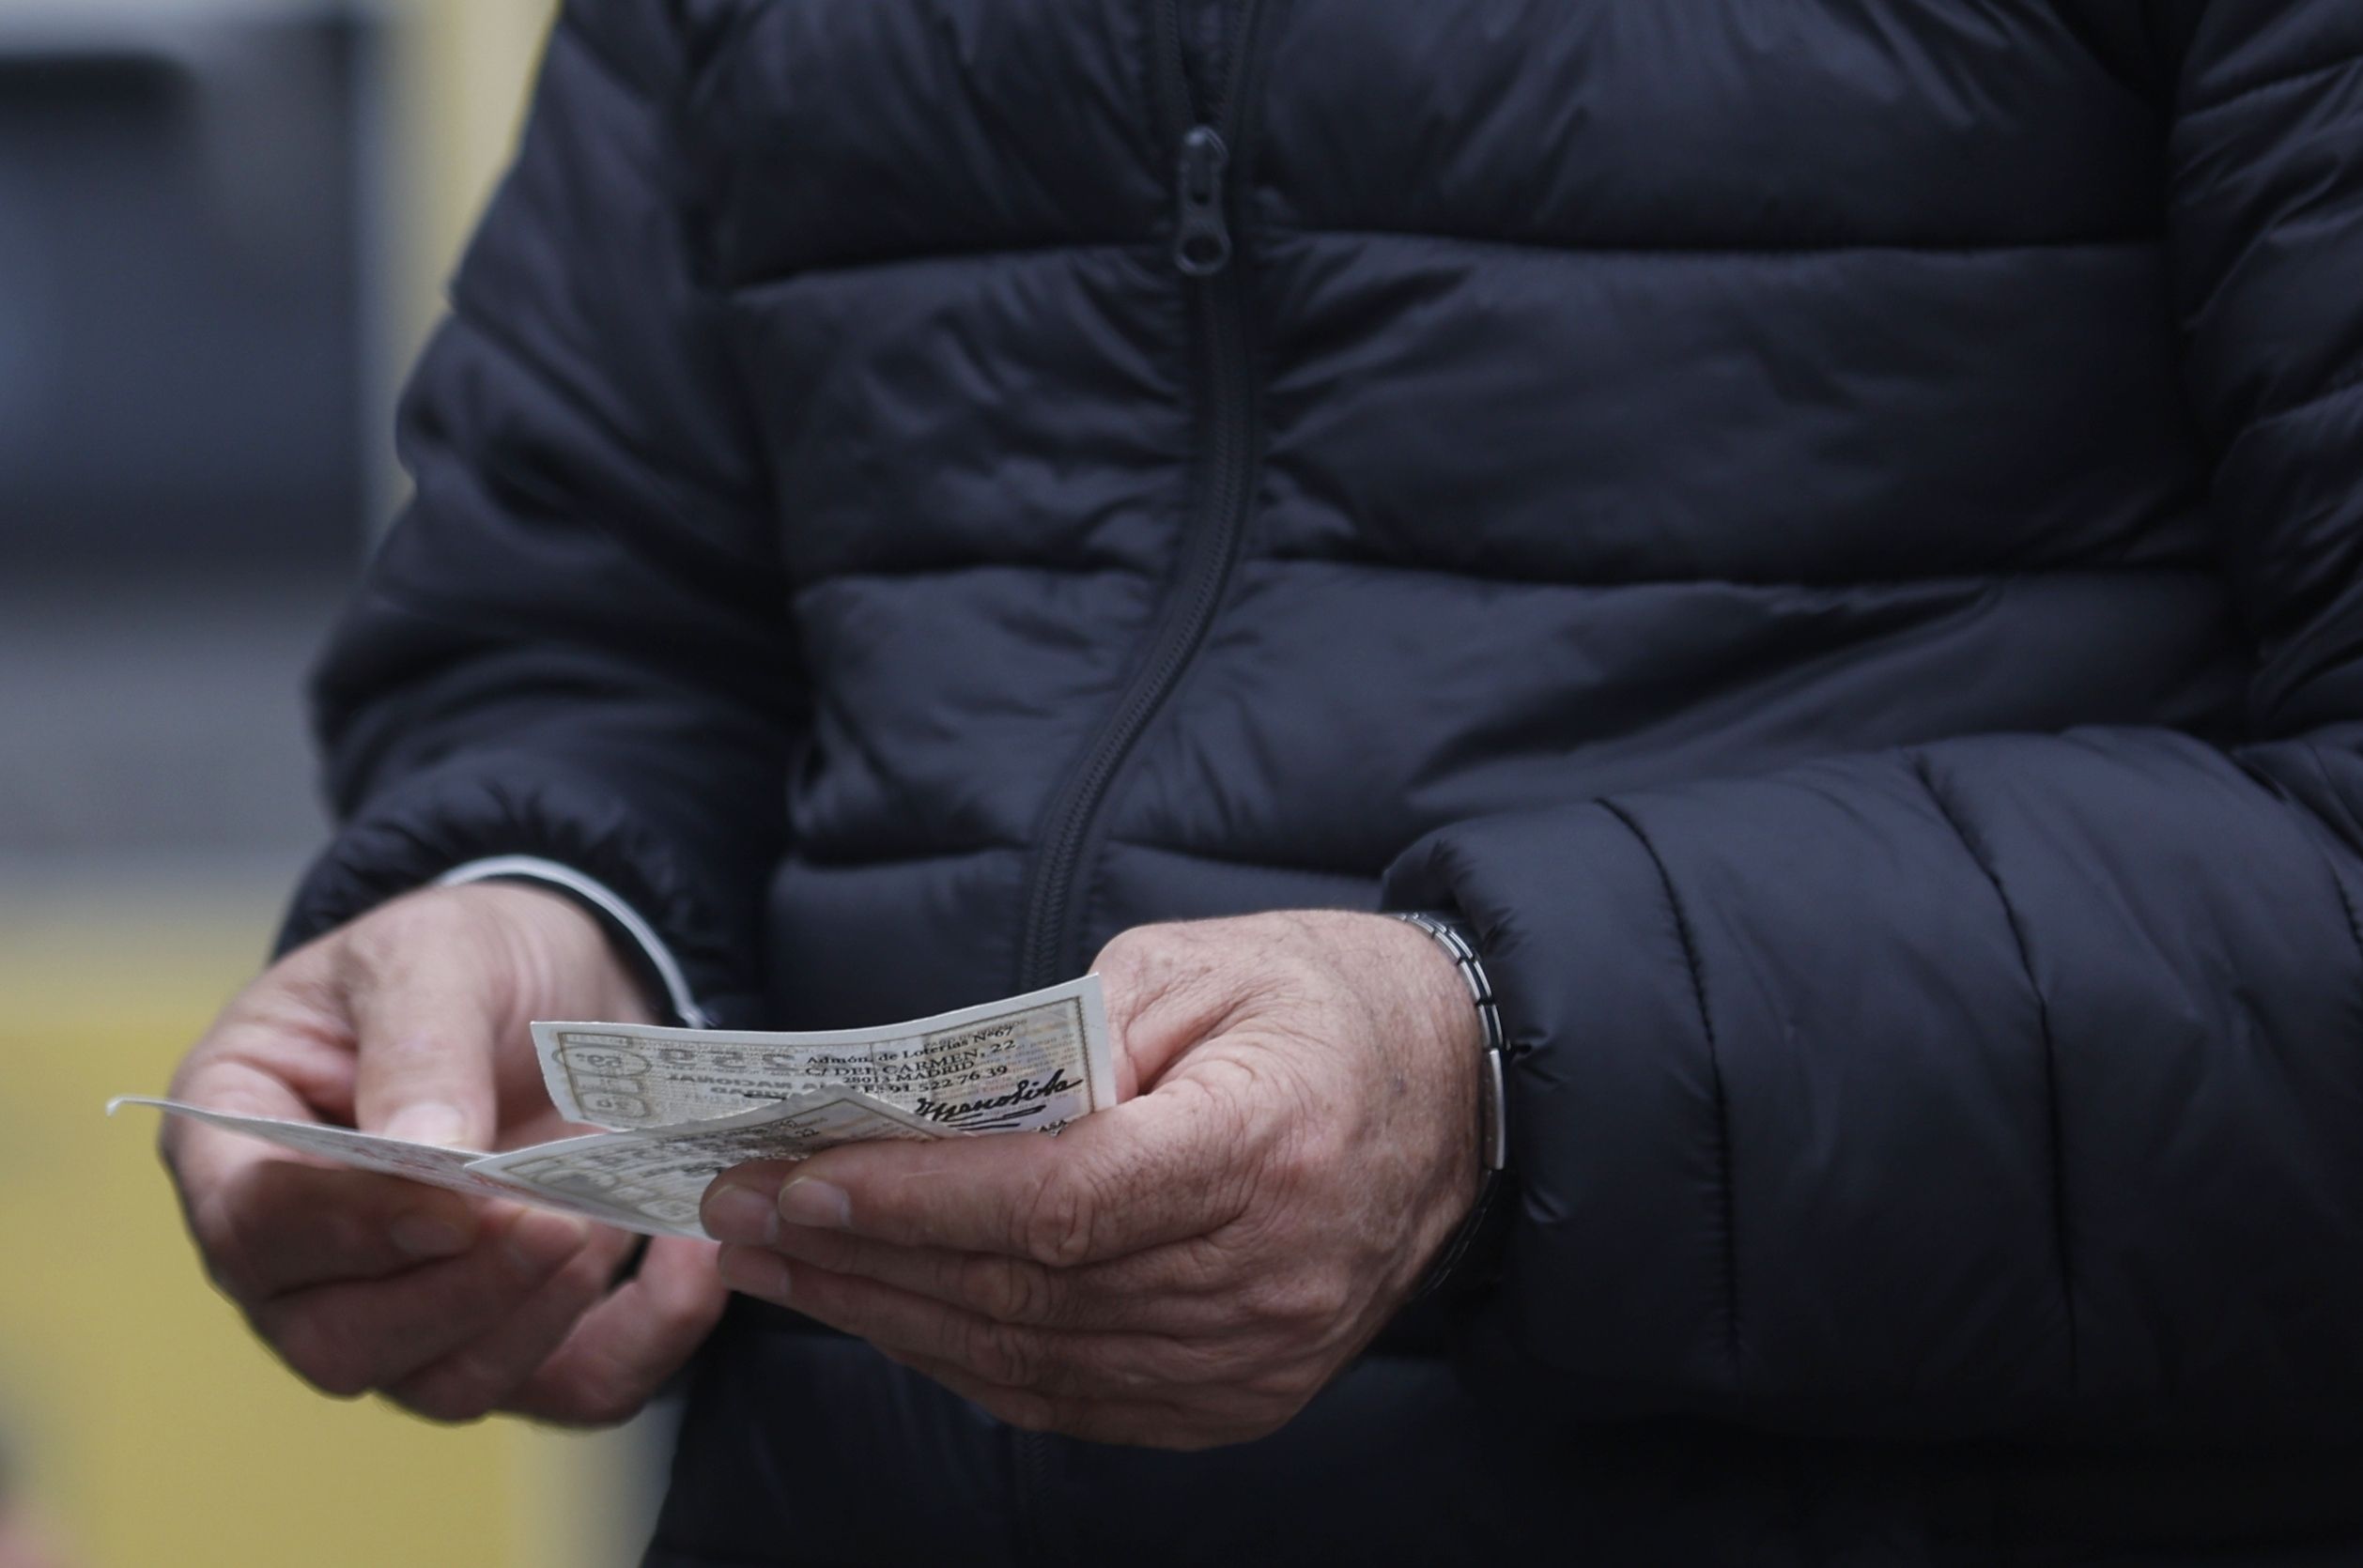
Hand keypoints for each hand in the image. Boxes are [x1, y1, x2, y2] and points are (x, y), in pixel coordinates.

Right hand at [162, 882, 726, 1424]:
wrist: (565, 973)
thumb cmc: (466, 956)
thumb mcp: (435, 955)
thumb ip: (420, 1045)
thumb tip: (427, 1155)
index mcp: (243, 1144)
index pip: (255, 1232)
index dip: (351, 1232)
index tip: (455, 1204)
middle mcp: (305, 1256)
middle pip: (341, 1344)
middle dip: (458, 1293)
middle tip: (555, 1216)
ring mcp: (407, 1307)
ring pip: (447, 1384)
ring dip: (540, 1316)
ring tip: (602, 1215)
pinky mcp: (516, 1327)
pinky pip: (573, 1386)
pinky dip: (645, 1339)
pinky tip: (688, 1258)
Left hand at [701, 909, 1482, 1447]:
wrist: (1464, 1094)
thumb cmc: (1323, 1003)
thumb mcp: (1195, 965)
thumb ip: (1059, 1040)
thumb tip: (913, 1117)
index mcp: (1267, 1145)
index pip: (1063, 1200)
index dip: (918, 1200)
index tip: (796, 1180)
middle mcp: (1268, 1274)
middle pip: (1027, 1292)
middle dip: (859, 1258)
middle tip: (735, 1218)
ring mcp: (1262, 1353)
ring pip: (1033, 1361)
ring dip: (887, 1318)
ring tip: (778, 1268)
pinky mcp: (1246, 1395)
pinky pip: (1074, 1399)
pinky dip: (966, 1360)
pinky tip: (886, 1314)